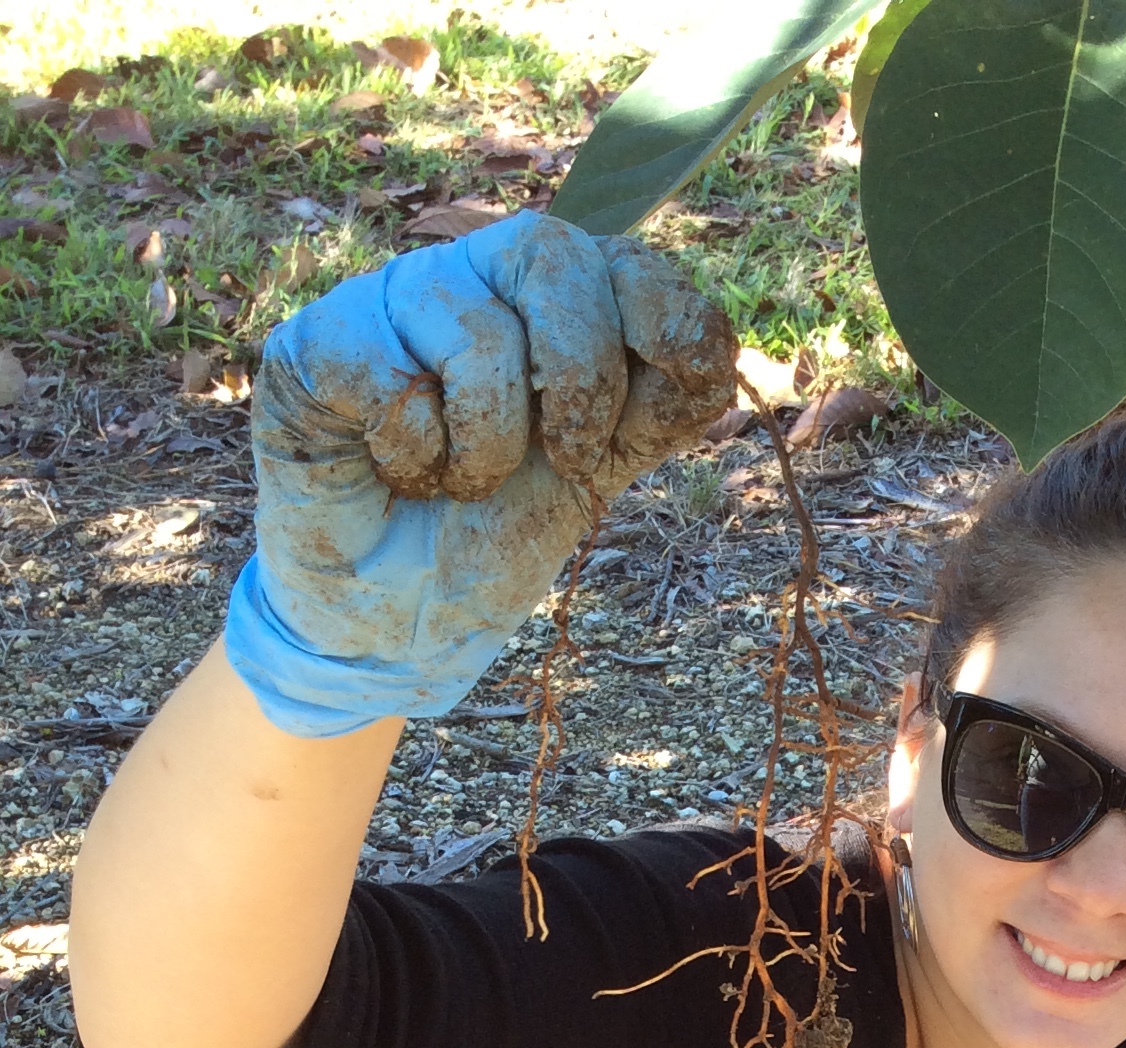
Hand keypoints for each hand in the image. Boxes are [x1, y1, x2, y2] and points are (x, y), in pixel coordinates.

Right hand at [225, 212, 734, 735]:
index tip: (630, 430)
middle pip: (556, 253)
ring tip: (458, 479)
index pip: (637, 262)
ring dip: (488, 449)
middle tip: (556, 461)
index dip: (662, 335)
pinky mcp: (319, 341)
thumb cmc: (491, 537)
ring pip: (477, 334)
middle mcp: (477, 276)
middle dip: (580, 386)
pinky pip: (395, 382)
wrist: (399, 623)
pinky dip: (414, 458)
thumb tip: (713, 342)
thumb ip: (661, 401)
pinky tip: (396, 473)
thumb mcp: (600, 468)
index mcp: (556, 296)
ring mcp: (394, 298)